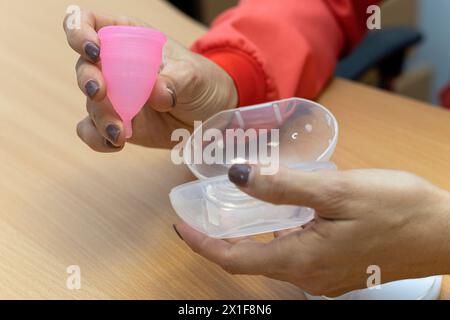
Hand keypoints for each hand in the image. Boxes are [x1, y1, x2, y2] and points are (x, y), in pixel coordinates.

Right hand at [63, 10, 236, 151]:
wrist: (210, 114)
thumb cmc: (202, 82)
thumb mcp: (195, 75)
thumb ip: (176, 80)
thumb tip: (157, 95)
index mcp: (128, 37)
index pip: (90, 23)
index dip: (80, 32)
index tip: (94, 50)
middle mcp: (113, 65)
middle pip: (84, 67)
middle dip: (88, 80)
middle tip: (101, 94)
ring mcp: (114, 96)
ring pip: (90, 103)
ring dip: (100, 118)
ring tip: (120, 133)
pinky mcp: (116, 122)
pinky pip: (93, 130)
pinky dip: (98, 138)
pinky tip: (115, 145)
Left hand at [175, 165, 449, 296]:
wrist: (447, 232)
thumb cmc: (398, 209)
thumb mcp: (337, 190)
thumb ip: (284, 186)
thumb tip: (237, 176)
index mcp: (300, 259)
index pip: (233, 259)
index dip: (202, 243)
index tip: (182, 225)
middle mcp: (307, 275)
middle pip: (251, 258)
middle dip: (225, 234)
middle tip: (210, 205)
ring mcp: (323, 274)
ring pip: (275, 253)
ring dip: (254, 230)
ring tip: (244, 201)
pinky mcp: (337, 266)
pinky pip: (297, 251)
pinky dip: (281, 231)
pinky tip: (288, 209)